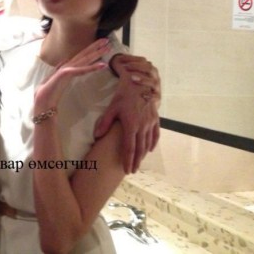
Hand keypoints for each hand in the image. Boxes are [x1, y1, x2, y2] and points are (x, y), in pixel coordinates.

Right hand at [34, 39, 109, 109]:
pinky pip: (81, 70)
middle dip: (95, 47)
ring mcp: (65, 70)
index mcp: (66, 68)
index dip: (89, 50)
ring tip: (107, 46)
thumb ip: (59, 69)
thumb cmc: (47, 92)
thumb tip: (64, 61)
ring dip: (96, 52)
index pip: (80, 57)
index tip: (99, 45)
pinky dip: (92, 67)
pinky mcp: (64, 74)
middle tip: (107, 40)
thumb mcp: (55, 79)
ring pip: (83, 59)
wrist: (41, 101)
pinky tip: (102, 65)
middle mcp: (67, 67)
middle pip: (83, 55)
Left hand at [95, 54, 160, 173]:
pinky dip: (153, 143)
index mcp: (131, 125)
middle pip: (139, 149)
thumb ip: (105, 122)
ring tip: (139, 163)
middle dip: (136, 161)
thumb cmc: (124, 94)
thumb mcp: (112, 107)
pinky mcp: (155, 118)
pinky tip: (150, 149)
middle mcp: (142, 126)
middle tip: (132, 171)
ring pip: (148, 143)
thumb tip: (97, 136)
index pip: (129, 148)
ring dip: (143, 155)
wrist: (140, 82)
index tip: (127, 170)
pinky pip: (156, 134)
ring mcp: (150, 123)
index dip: (128, 160)